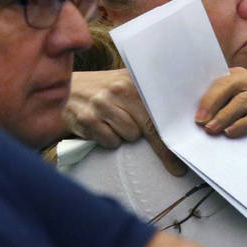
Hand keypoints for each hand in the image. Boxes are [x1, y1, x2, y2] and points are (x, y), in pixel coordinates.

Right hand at [65, 69, 185, 175]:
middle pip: (143, 130)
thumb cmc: (105, 89)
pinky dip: (107, 139)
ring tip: (112, 121)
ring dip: (122, 135)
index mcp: (133, 80)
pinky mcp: (86, 119)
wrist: (67, 86)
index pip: (157, 116)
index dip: (168, 143)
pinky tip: (100, 125)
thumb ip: (150, 98)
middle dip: (138, 132)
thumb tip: (180, 127)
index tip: (178, 166)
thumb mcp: (126, 83)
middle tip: (127, 120)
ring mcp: (100, 104)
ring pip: (128, 137)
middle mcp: (117, 90)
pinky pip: (109, 143)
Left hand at [196, 67, 246, 171]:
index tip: (194, 114)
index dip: (206, 97)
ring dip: (224, 116)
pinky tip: (231, 132)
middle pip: (228, 86)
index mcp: (246, 76)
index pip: (220, 81)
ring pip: (241, 100)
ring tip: (212, 129)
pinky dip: (243, 124)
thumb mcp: (245, 114)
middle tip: (200, 121)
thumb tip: (202, 119)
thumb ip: (228, 109)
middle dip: (211, 104)